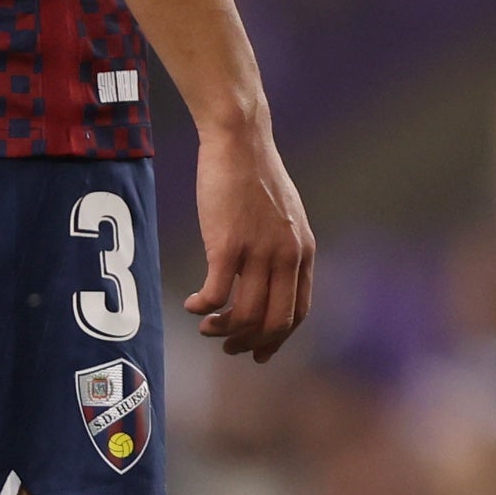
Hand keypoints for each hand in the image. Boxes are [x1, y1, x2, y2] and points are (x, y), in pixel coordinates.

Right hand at [189, 110, 314, 358]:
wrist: (240, 142)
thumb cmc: (255, 177)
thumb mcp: (285, 217)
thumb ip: (282, 250)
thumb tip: (269, 279)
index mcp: (303, 252)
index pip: (298, 312)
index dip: (278, 339)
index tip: (259, 352)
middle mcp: (287, 257)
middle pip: (275, 322)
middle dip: (250, 343)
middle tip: (227, 348)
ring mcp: (259, 252)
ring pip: (245, 315)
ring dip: (223, 331)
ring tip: (206, 328)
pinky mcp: (228, 245)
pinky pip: (216, 295)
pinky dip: (202, 309)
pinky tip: (191, 305)